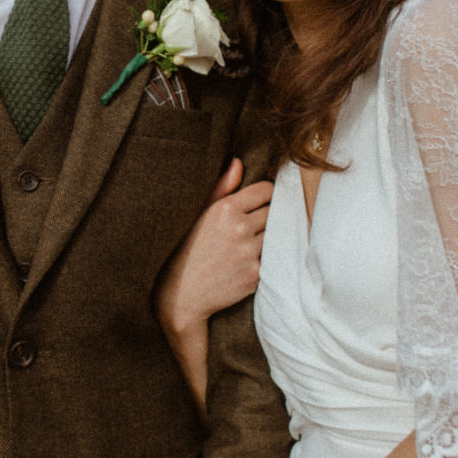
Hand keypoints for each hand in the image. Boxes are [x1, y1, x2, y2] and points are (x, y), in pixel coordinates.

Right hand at [156, 159, 272, 337]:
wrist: (182, 294)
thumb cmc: (187, 250)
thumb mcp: (199, 214)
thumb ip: (222, 188)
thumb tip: (238, 162)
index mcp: (225, 208)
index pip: (266, 190)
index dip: (265, 196)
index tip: (260, 202)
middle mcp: (240, 228)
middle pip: (274, 212)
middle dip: (266, 217)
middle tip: (252, 227)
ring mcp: (250, 252)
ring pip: (276, 235)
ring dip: (267, 238)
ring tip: (248, 245)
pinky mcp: (256, 274)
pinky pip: (272, 258)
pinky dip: (265, 259)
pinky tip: (246, 262)